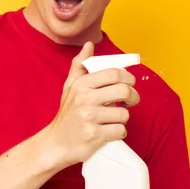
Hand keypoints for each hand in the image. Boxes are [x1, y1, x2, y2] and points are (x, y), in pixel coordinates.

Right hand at [45, 42, 139, 166]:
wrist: (56, 144)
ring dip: (123, 119)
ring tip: (113, 120)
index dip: (128, 78)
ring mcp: (89, 118)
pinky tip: (109, 132)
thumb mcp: (69, 87)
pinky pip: (120, 131)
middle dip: (133, 97)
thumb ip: (79, 65)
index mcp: (81, 85)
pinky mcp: (94, 135)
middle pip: (124, 91)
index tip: (129, 85)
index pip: (114, 73)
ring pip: (124, 114)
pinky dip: (119, 133)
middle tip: (130, 102)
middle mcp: (85, 99)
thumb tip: (89, 45)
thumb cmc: (67, 115)